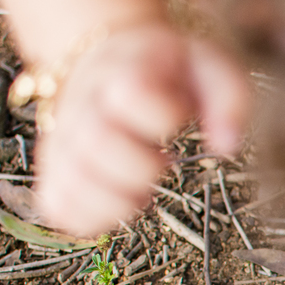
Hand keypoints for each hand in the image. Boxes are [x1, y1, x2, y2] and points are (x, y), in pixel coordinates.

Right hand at [34, 23, 248, 236]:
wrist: (112, 66)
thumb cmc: (169, 74)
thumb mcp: (209, 68)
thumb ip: (230, 97)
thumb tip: (227, 146)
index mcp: (123, 69)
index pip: (132, 91)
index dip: (163, 115)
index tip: (178, 119)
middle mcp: (83, 102)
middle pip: (97, 141)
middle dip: (142, 167)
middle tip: (164, 162)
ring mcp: (64, 139)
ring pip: (72, 180)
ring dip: (119, 200)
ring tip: (144, 189)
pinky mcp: (54, 170)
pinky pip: (59, 207)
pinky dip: (95, 218)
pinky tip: (122, 202)